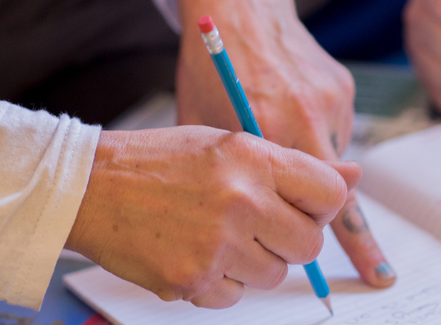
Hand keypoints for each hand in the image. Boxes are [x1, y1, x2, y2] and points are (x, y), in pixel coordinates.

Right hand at [66, 127, 359, 308]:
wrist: (89, 187)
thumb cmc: (155, 161)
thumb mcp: (223, 143)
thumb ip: (289, 164)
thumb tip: (352, 176)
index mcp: (252, 157)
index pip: (329, 193)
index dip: (321, 204)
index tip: (303, 206)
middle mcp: (241, 201)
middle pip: (308, 244)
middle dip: (289, 239)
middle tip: (256, 224)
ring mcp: (217, 246)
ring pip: (274, 275)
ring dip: (252, 262)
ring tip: (215, 234)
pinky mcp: (193, 281)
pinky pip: (234, 297)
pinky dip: (220, 282)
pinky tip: (192, 252)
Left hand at [172, 0, 395, 288]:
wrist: (237, 6)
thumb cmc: (209, 70)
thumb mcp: (203, 126)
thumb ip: (233, 173)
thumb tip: (259, 215)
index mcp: (266, 128)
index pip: (311, 201)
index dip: (335, 237)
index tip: (371, 272)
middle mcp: (307, 114)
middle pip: (340, 190)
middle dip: (345, 224)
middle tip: (373, 267)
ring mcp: (331, 98)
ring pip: (334, 158)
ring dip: (314, 166)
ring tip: (279, 139)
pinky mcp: (342, 85)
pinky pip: (336, 128)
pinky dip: (317, 134)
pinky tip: (289, 114)